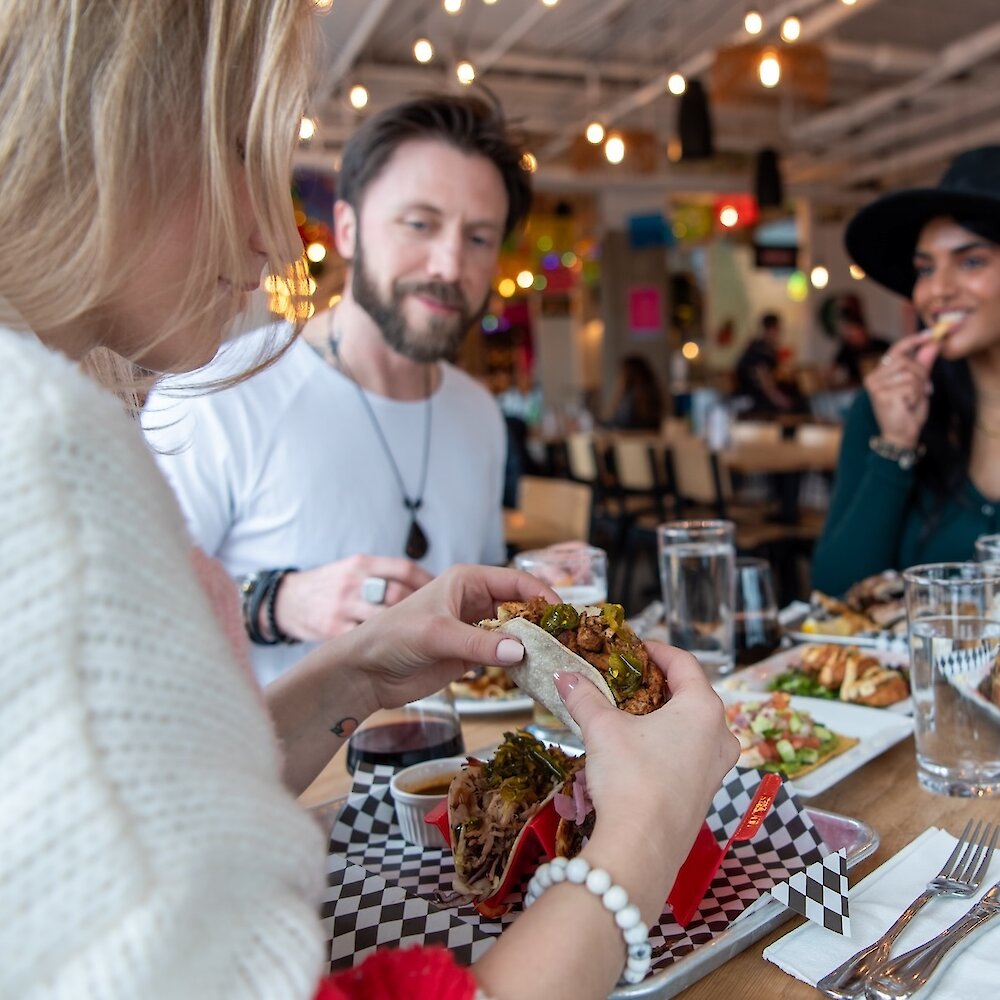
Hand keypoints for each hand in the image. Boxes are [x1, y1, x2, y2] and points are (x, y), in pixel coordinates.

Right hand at [275, 555, 433, 640]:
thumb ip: (387, 578)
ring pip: (383, 618)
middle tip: (440, 623)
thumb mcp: (356, 571)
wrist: (286, 603)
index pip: (405, 570)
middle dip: (423, 610)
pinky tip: (395, 651)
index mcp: (362, 564)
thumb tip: (431, 589)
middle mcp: (353, 582)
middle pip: (398, 594)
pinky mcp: (333, 631)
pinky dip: (383, 647)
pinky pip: (365, 640)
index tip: (444, 598)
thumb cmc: (330, 588)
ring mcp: (342, 607)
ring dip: (405, 631)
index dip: (429, 585)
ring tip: (422, 639)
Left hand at [351, 564, 558, 709]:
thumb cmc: (393, 637)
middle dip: (543, 622)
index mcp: (467, 581)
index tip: (563, 615)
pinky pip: (504, 656)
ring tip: (559, 659)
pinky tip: (536, 673)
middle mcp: (475, 601)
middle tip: (568, 641)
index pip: (516, 580)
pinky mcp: (471, 655)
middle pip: (521, 607)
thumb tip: (520, 652)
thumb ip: (478, 644)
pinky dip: (521, 664)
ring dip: (534, 645)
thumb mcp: (436, 634)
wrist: (366, 672)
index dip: (542, 594)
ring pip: (516, 633)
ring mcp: (475, 629)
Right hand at [555, 643, 739, 873]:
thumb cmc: (631, 779)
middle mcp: (720, 735)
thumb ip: (584, 696)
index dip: (657, 650)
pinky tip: (640, 751)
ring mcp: (717, 769)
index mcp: (703, 708)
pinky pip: (691, 756)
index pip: (684, 663)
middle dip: (659, 685)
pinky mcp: (706, 795)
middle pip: (692, 695)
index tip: (635, 648)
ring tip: (631, 715)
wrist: (641, 848)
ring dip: (664, 717)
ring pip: (694, 728)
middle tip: (629, 681)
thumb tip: (564, 676)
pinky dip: (669, 745)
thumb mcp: (602, 729)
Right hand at [864, 331, 939, 448]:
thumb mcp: (918, 385)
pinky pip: (910, 387)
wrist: (901, 436)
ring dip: (919, 388)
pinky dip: (916, 397)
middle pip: (906, 362)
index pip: (895, 351)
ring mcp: (875, 387)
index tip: (929, 335)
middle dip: (921, 375)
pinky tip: (908, 406)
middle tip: (923, 390)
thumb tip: (932, 344)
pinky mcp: (882, 395)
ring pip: (910, 374)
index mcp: (879, 374)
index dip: (912, 341)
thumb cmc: (908, 412)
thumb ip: (923, 365)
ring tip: (912, 400)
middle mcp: (873, 378)